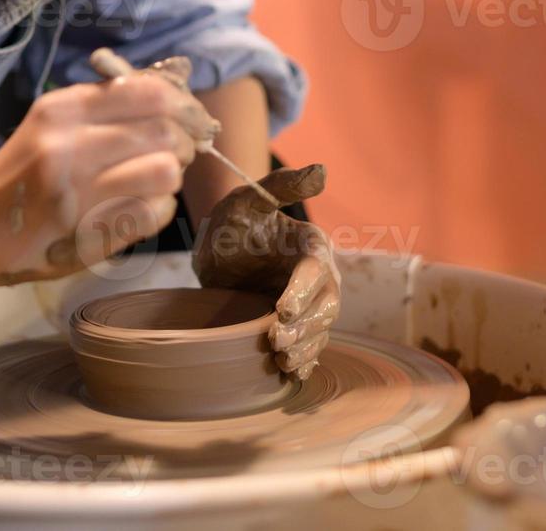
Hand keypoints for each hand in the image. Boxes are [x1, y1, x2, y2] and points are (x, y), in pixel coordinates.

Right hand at [0, 54, 218, 290]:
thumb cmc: (25, 169)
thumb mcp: (54, 122)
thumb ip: (108, 103)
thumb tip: (177, 92)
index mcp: (63, 109)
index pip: (150, 94)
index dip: (180, 106)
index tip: (182, 119)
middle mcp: (69, 145)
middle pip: (165, 133)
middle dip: (181, 144)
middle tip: (173, 153)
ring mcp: (80, 193)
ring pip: (166, 172)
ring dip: (168, 177)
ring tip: (152, 180)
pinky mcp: (89, 233)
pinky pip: (156, 213)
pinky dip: (157, 209)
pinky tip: (137, 206)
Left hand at [192, 165, 338, 379]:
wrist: (219, 253)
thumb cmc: (233, 223)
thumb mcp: (248, 201)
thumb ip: (280, 187)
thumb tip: (321, 171)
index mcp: (312, 245)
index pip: (316, 270)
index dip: (303, 292)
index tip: (282, 311)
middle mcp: (319, 275)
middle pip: (326, 305)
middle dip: (305, 327)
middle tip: (276, 342)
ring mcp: (311, 302)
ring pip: (320, 329)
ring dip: (306, 348)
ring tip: (282, 361)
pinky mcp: (300, 324)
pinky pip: (311, 345)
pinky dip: (305, 361)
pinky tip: (292, 374)